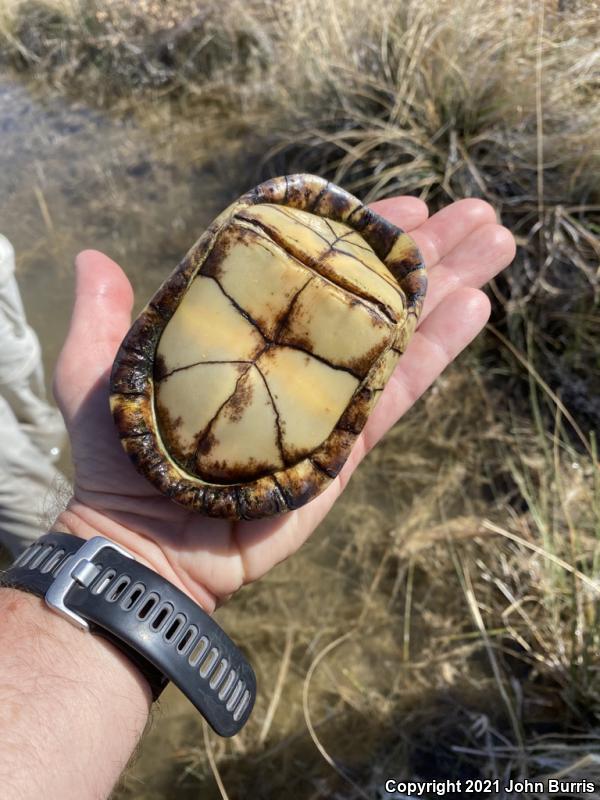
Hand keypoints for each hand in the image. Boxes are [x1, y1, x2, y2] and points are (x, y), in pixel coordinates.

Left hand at [53, 197, 514, 611]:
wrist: (146, 544)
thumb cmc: (118, 460)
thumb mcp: (97, 373)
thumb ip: (102, 315)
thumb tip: (93, 256)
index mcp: (245, 330)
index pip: (309, 265)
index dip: (357, 233)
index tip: (404, 203)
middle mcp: (293, 356)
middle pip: (367, 293)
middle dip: (423, 252)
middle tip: (476, 213)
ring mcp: (324, 397)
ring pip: (395, 332)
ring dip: (447, 287)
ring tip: (495, 242)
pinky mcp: (345, 442)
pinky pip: (397, 389)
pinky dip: (437, 350)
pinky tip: (476, 309)